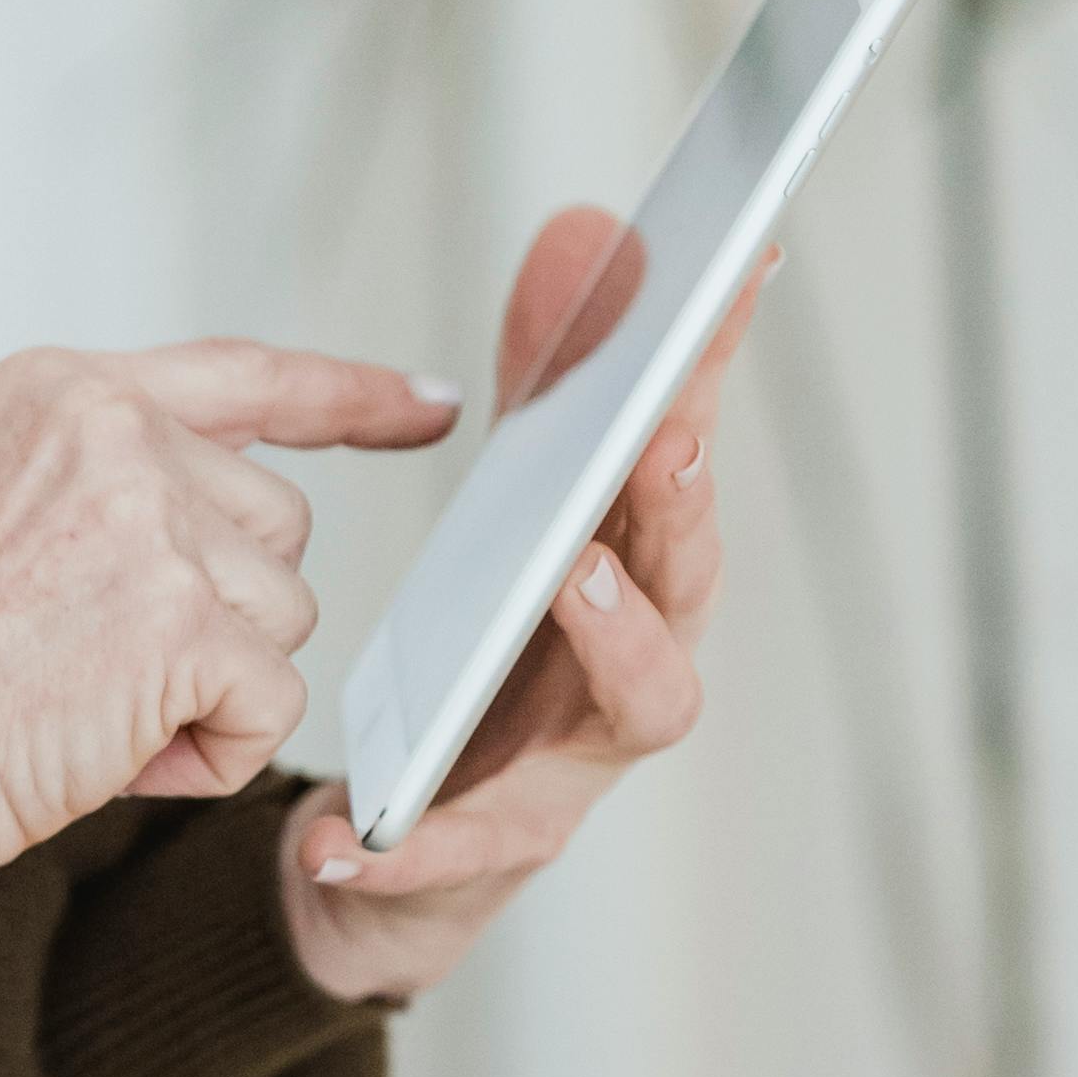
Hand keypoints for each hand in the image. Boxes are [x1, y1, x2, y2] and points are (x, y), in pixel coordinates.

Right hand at [0, 339, 461, 938]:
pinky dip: (208, 755)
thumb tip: (183, 507)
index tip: (426, 407)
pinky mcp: (186, 623)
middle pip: (273, 528)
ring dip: (206, 690)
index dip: (347, 397)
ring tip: (77, 714)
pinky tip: (109, 760)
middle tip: (83, 673)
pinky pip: (273, 702)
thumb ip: (75, 482)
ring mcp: (151, 520)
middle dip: (215, 617)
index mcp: (49, 393)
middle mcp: (107, 432)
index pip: (239, 377)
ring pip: (282, 618)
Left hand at [276, 205, 768, 1006]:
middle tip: (668, 435)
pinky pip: (463, 844)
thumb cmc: (499, 649)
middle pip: (693, 572)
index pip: (684, 446)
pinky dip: (412, 839)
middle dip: (688, 499)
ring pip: (644, 699)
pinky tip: (343, 829)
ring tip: (575, 578)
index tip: (734, 257)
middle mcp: (640, 656)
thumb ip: (549, 381)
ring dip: (622, 635)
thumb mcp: (516, 504)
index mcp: (640, 563)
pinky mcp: (500, 844)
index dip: (714, 359)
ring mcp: (585, 755)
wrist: (415, 837)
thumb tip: (583, 232)